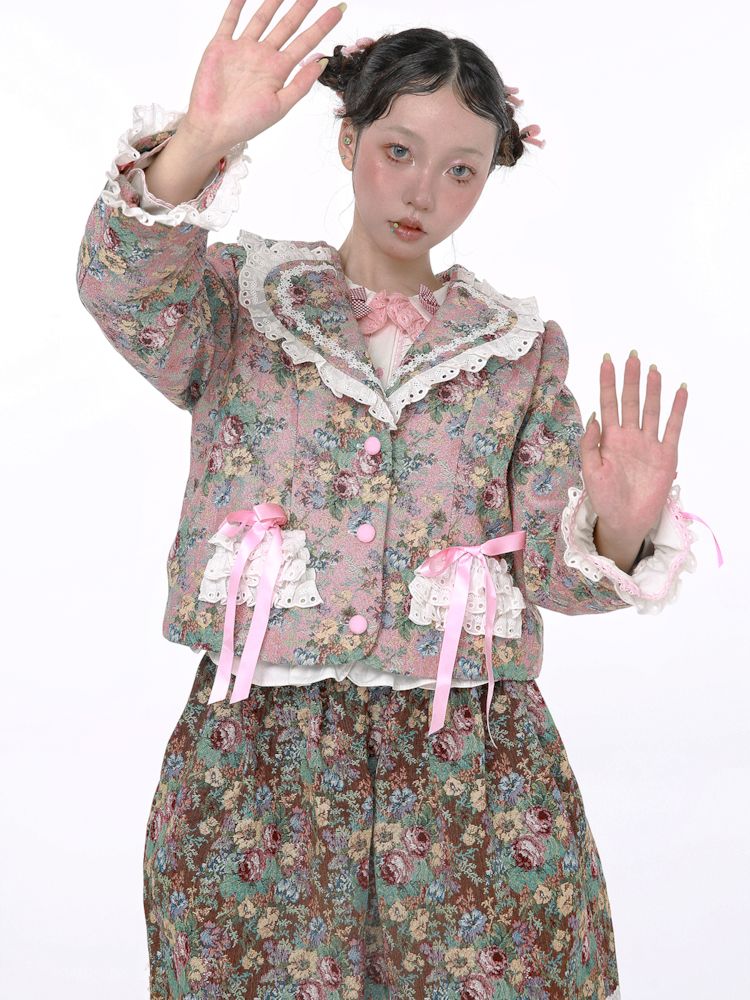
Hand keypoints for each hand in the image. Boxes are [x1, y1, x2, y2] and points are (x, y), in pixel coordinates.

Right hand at [181, 0, 344, 152]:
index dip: (323, 26)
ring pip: (262, 18)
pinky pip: (230, 20)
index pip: (306, 42)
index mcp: (278, 70)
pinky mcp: (221, 46)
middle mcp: (263, 56)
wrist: (213, 127)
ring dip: (274, 1)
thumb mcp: (280, 106)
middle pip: (287, 25)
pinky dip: (237, 5)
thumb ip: (301, 84)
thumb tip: (322, 62)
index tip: (339, 10)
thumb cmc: (246, 123)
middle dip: (302, 7)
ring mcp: (242, 49)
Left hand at [579, 351, 686, 550]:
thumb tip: (594, 416)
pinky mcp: (666, 455)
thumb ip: (589, 444)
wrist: (624, 521)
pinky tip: (680, 391)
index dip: (607, 382)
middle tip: (632, 355)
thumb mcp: (590, 471)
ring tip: (652, 369)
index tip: (607, 361)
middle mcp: (630, 436)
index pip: (608, 403)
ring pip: (651, 410)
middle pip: (630, 401)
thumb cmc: (604, 498)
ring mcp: (648, 444)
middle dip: (630, 379)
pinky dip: (677, 409)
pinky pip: (673, 428)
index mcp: (609, 439)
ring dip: (653, 390)